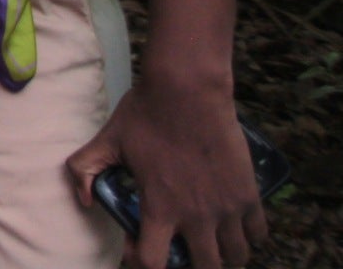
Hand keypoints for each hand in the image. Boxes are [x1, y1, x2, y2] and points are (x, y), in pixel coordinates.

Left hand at [68, 71, 266, 268]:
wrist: (188, 90)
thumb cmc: (145, 114)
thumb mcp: (107, 141)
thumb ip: (83, 169)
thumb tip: (83, 200)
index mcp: (159, 208)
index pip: (152, 262)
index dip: (142, 260)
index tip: (138, 245)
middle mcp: (196, 216)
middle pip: (206, 267)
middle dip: (192, 264)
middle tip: (182, 248)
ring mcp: (227, 207)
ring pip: (235, 257)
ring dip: (223, 255)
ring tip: (211, 241)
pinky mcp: (248, 193)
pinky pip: (258, 233)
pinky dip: (249, 236)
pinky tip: (235, 224)